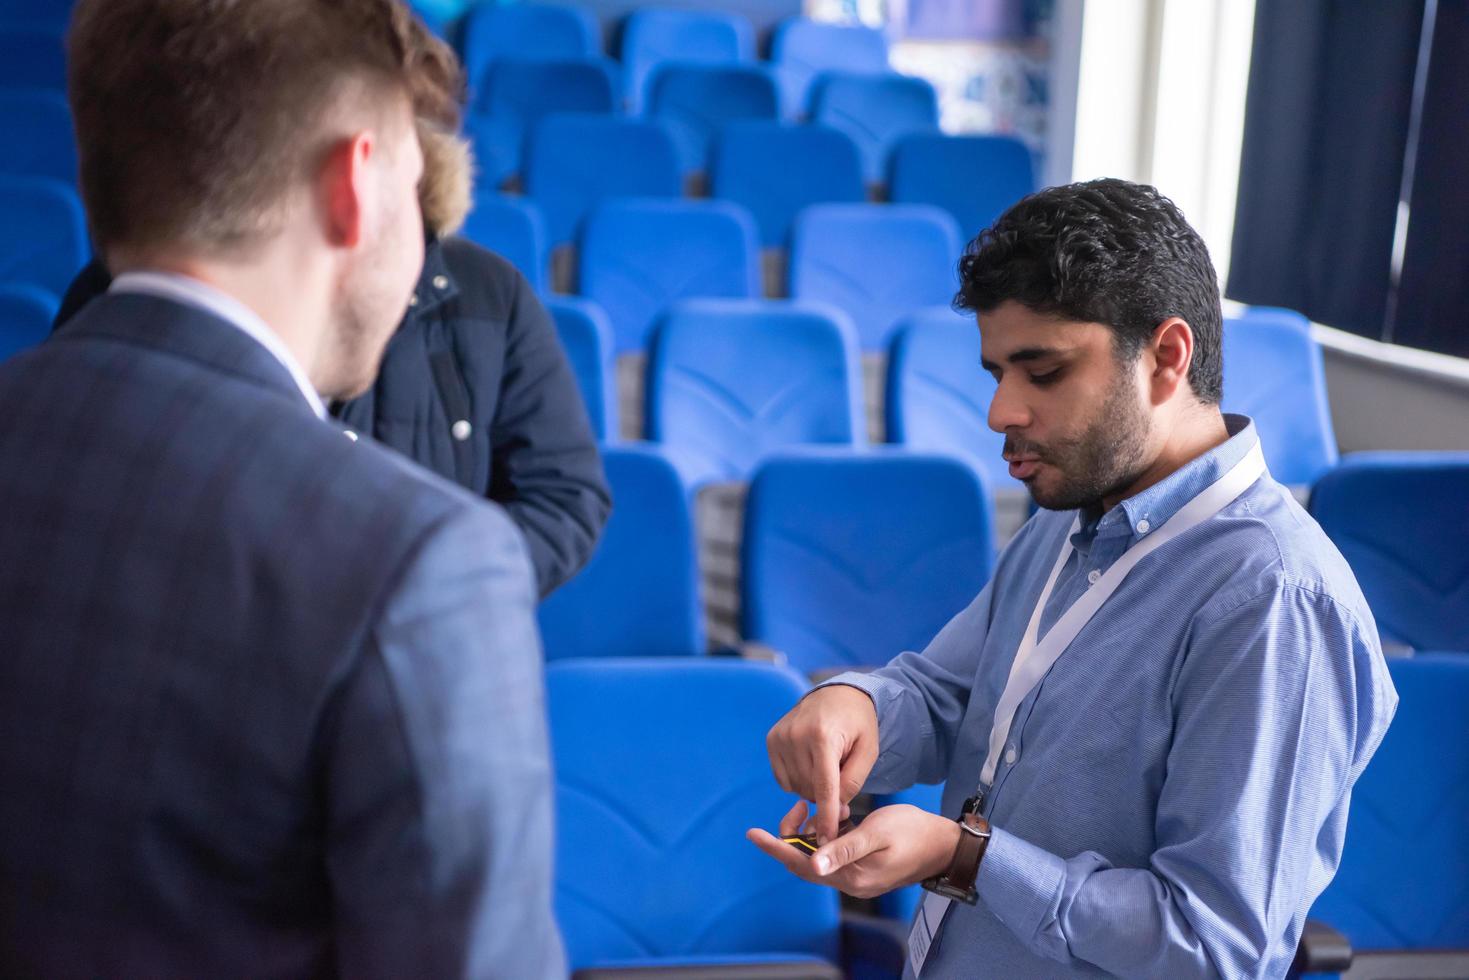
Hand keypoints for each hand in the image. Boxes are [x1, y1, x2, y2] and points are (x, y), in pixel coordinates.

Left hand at [746, 804, 961, 899]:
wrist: (945, 845)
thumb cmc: (914, 833)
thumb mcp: (878, 833)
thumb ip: (844, 847)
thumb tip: (814, 862)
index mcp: (851, 876)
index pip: (801, 864)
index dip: (776, 847)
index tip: (753, 833)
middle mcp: (849, 881)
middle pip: (806, 861)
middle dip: (796, 834)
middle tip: (798, 807)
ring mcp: (856, 876)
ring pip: (819, 855)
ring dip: (817, 831)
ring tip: (833, 808)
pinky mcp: (863, 867)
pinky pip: (835, 852)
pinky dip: (831, 833)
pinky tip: (842, 814)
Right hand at [765, 685, 878, 842]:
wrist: (837, 693)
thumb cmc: (858, 724)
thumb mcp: (868, 751)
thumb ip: (853, 782)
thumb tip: (834, 811)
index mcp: (824, 736)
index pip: (824, 787)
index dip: (826, 817)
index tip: (827, 840)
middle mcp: (796, 735)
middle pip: (809, 789)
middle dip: (826, 796)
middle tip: (841, 784)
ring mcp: (780, 736)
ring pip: (795, 787)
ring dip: (812, 788)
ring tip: (827, 768)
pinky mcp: (771, 739)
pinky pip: (783, 778)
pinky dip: (798, 780)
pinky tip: (811, 764)